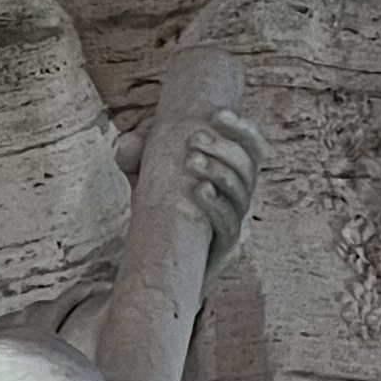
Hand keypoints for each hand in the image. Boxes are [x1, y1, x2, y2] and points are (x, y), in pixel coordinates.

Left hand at [129, 100, 259, 273]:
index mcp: (232, 176)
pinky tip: (200, 191)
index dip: (243, 129)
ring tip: (191, 159)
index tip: (219, 114)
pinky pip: (229, 227)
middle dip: (223, 148)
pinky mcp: (225, 250)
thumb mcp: (141, 178)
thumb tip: (129, 144)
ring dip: (220, 172)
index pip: (252, 148)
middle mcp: (240, 199)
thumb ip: (134, 157)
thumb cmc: (155, 211)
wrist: (155, 266)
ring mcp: (236, 225)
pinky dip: (217, 206)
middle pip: (247, 168)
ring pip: (241, 195)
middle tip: (193, 138)